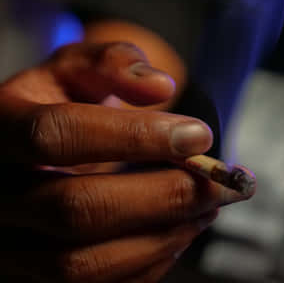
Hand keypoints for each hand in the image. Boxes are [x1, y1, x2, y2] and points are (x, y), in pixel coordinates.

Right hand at [0, 41, 249, 281]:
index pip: (58, 135)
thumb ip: (113, 63)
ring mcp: (9, 240)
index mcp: (1, 126)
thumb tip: (161, 86)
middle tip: (220, 180)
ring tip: (209, 205)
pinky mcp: (32, 271)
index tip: (199, 135)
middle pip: (76, 209)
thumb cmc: (55, 100)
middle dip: (163, 196)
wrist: (26, 143)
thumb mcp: (73, 67)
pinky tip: (179, 230)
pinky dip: (148, 263)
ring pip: (83, 262)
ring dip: (161, 235)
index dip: (132, 136)